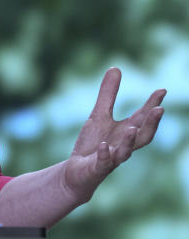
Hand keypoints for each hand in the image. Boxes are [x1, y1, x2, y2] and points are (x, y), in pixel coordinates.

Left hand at [64, 67, 165, 202]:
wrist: (77, 171)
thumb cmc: (93, 143)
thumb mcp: (99, 115)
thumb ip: (108, 94)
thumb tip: (116, 68)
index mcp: (126, 132)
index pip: (142, 118)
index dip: (152, 105)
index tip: (161, 90)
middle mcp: (123, 145)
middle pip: (142, 136)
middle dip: (151, 124)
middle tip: (159, 109)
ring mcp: (112, 158)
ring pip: (125, 151)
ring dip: (130, 140)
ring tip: (132, 128)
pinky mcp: (98, 168)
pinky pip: (104, 162)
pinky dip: (105, 154)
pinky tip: (104, 146)